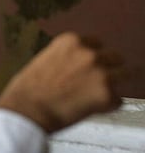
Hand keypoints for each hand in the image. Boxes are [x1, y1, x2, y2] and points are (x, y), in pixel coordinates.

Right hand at [0, 32, 123, 132]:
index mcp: (71, 42)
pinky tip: (89, 109)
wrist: (25, 110)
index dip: (93, 56)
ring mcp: (101, 73)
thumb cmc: (27, 90)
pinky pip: (118, 101)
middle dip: (108, 68)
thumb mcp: (43, 60)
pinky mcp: (107, 95)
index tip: (89, 66)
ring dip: (113, 86)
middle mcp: (89, 53)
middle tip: (95, 83)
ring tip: (95, 97)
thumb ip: (65, 59)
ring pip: (126, 75)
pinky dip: (107, 106)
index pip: (96, 43)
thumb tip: (76, 66)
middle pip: (115, 57)